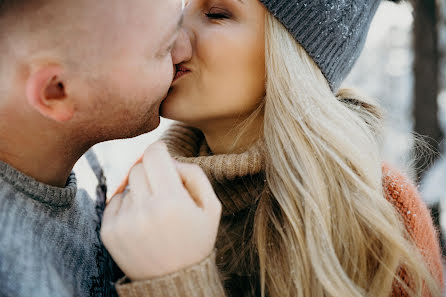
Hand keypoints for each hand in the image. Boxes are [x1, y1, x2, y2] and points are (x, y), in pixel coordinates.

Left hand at [100, 142, 221, 280]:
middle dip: (151, 171)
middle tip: (163, 188)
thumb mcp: (211, 207)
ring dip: (141, 191)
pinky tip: (142, 221)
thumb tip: (167, 157)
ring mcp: (124, 222)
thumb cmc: (197, 240)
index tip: (161, 151)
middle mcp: (145, 210)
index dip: (159, 149)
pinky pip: (115, 201)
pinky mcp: (109, 232)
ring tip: (154, 212)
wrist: (174, 280)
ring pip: (127, 185)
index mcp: (172, 202)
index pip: (154, 154)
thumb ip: (194, 174)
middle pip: (138, 167)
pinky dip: (128, 205)